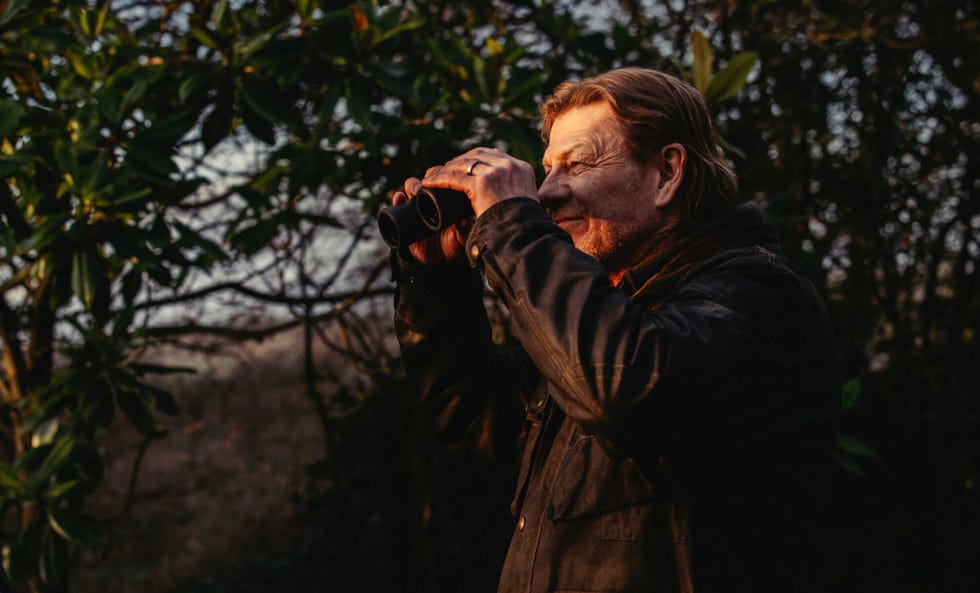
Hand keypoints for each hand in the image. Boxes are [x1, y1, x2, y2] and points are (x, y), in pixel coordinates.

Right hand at [392, 177, 468, 264]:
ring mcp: (416, 205)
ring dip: (412, 185)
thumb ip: (464, 228)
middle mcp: (430, 198)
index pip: (443, 180)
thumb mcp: (460, 237)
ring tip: (414, 192)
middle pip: (426, 179)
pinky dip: (397, 199)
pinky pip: (397, 204)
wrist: (434, 261)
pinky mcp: (403, 216)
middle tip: (428, 185)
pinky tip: (399, 199)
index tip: (441, 179)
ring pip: (411, 186)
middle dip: (426, 178)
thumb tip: (467, 217)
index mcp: (446, 199)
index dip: (441, 176)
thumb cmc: (451, 246)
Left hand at [420, 148, 537, 216]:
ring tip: (432, 176)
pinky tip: (428, 183)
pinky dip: (438, 180)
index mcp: (521, 168)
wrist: (526, 235)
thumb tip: (509, 197)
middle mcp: (509, 166)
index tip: (464, 165)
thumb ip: (517, 194)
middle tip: (444, 169)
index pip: (493, 154)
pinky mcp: (481, 184)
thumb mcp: (526, 203)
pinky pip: (453, 178)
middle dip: (457, 161)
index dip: (475, 158)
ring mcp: (495, 173)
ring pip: (462, 164)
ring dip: (445, 169)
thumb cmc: (526, 226)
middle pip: (477, 155)